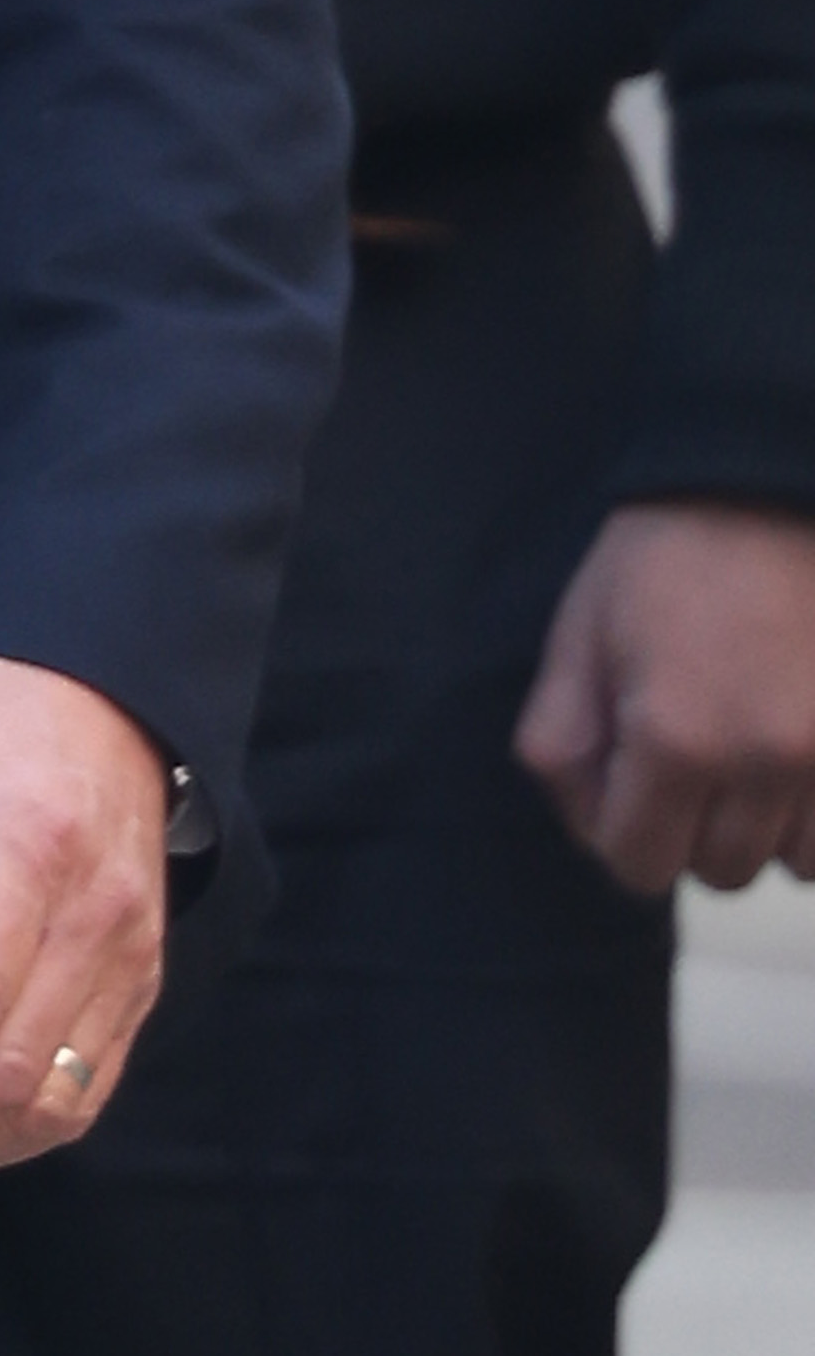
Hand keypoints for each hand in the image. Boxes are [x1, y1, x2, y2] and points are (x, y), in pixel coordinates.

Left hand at [514, 500, 814, 896]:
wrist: (765, 483)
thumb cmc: (666, 557)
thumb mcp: (576, 643)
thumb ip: (563, 750)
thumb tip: (594, 828)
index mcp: (676, 739)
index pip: (641, 867)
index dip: (625, 831)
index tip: (632, 779)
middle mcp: (766, 757)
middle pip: (721, 871)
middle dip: (694, 832)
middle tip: (692, 762)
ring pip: (797, 861)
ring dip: (768, 828)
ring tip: (750, 758)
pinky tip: (795, 760)